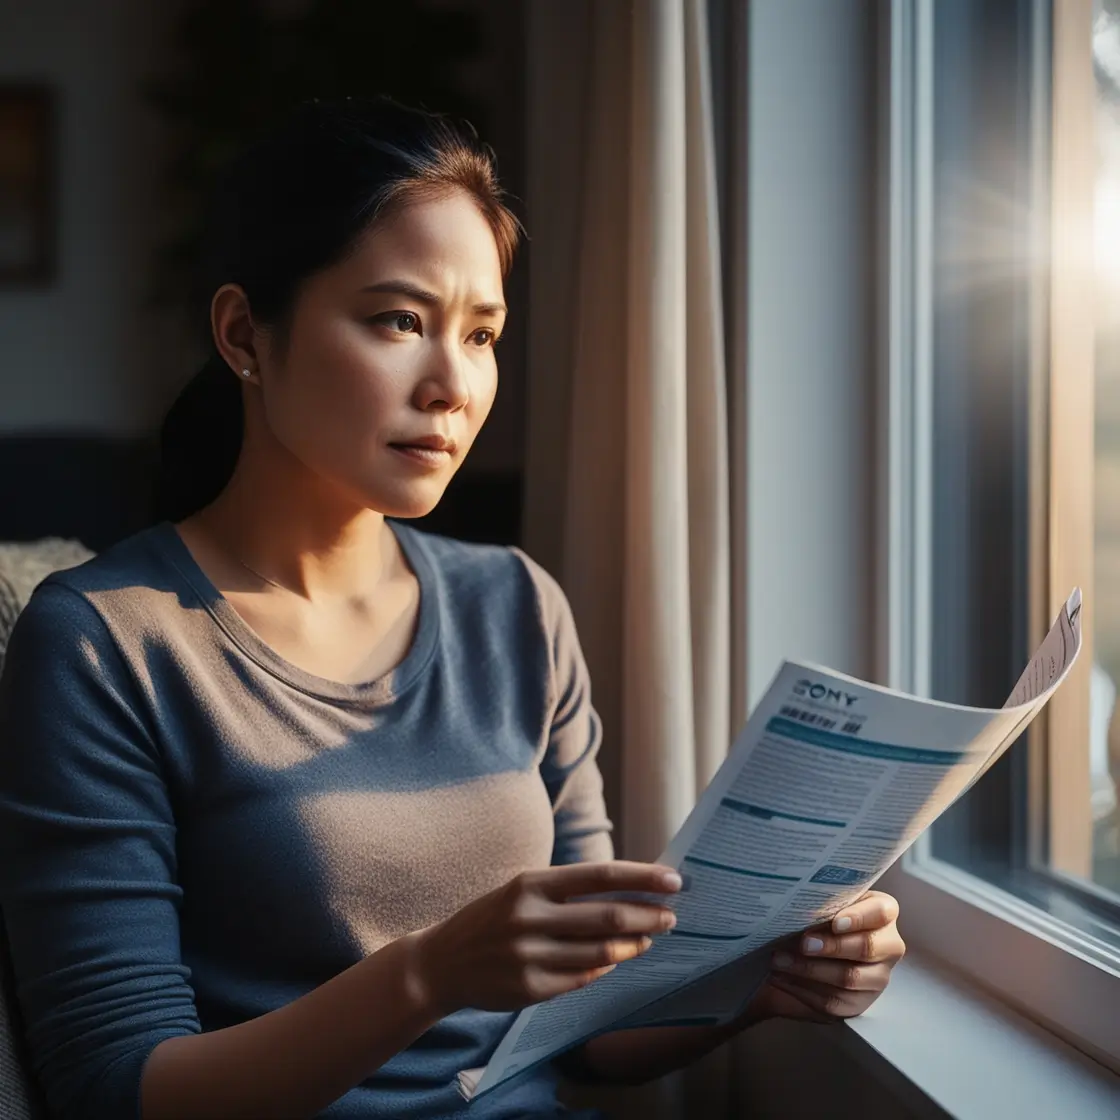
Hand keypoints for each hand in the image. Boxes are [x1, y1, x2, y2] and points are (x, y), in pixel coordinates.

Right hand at [408, 861, 680, 1014]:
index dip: (642, 878)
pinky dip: (603, 967)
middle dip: (648, 917)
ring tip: (648, 941)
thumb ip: (570, 892)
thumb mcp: (523, 891)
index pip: (600, 875)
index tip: (674, 880)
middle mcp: (530, 917)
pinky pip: (581, 979)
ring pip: (601, 951)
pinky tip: (613, 959)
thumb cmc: (494, 919)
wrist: (441, 963)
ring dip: (633, 946)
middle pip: (609, 916)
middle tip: (671, 917)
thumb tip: (631, 892)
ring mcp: (529, 955)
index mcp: (532, 883)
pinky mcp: (529, 989)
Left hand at [750, 891, 904, 1022]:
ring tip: (780, 959)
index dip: (859, 917)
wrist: (809, 949)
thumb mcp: (824, 903)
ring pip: (848, 978)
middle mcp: (888, 946)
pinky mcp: (858, 1002)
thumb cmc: (819, 916)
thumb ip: (821, 902)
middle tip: (804, 943)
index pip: (882, 912)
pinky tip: (781, 977)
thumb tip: (798, 904)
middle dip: (832, 946)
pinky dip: (803, 988)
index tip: (835, 922)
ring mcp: (877, 977)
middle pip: (867, 948)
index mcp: (882, 913)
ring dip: (810, 969)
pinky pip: (833, 1000)